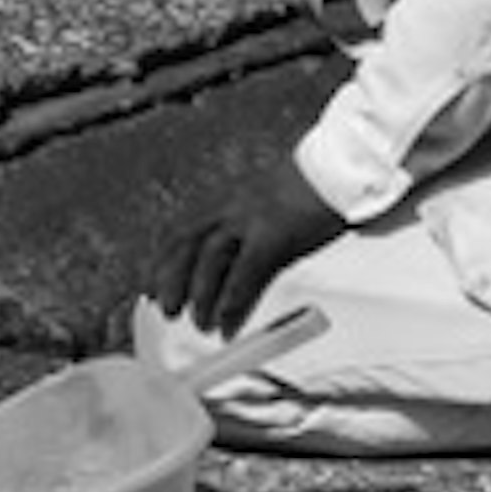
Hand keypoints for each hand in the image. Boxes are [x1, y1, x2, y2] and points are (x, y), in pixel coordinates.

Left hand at [153, 163, 347, 340]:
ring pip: (209, 258)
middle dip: (170, 280)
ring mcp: (250, 217)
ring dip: (200, 295)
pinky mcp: (273, 233)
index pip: (180, 229)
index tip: (151, 287)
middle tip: (166, 310)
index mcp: (226, 198)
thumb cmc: (310, 189)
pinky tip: (227, 321)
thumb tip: (237, 269)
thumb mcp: (266, 205)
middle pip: (185, 243)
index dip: (162, 261)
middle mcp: (230, 205)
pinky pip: (245, 271)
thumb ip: (246, 232)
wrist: (339, 168)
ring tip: (200, 323)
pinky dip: (232, 299)